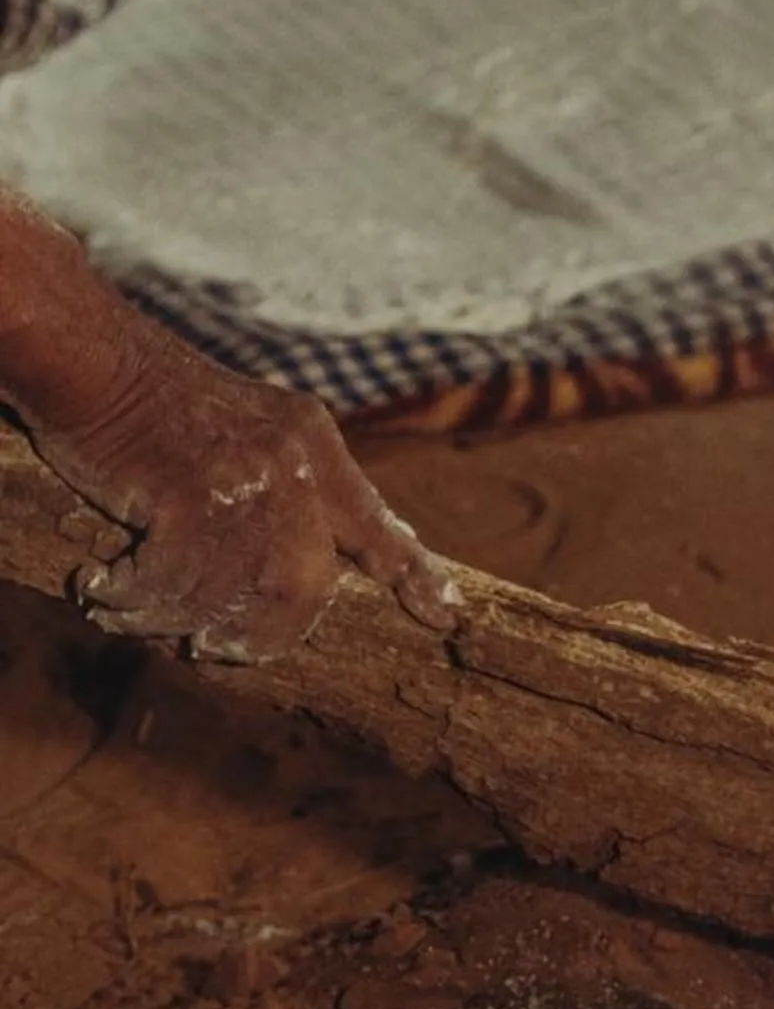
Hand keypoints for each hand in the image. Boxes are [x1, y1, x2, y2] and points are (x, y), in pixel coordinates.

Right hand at [37, 333, 457, 662]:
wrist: (92, 356)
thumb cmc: (162, 404)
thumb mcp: (256, 430)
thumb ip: (299, 486)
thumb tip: (335, 560)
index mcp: (313, 445)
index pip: (376, 524)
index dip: (413, 575)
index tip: (446, 617)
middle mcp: (292, 466)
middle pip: (305, 588)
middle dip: (265, 635)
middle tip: (223, 653)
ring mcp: (246, 482)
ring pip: (238, 595)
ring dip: (184, 622)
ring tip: (146, 623)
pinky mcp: (190, 496)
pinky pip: (176, 582)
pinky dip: (138, 601)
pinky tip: (107, 595)